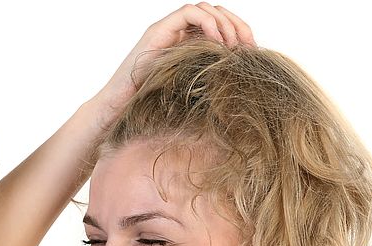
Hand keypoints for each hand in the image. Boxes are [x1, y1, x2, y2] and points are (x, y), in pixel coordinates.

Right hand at [89, 3, 254, 127]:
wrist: (119, 110)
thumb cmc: (150, 108)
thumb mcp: (189, 92)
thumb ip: (208, 79)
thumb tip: (238, 80)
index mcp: (186, 44)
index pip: (220, 25)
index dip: (239, 33)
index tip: (252, 52)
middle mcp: (176, 32)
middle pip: (216, 13)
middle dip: (237, 26)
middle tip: (249, 47)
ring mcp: (166, 29)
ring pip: (205, 8)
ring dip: (225, 23)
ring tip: (233, 47)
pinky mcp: (158, 31)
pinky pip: (189, 14)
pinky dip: (208, 24)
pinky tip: (218, 45)